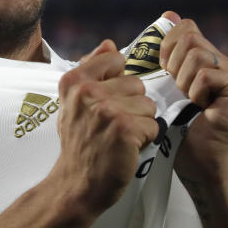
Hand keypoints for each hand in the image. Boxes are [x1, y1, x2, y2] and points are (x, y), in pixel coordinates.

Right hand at [48, 40, 159, 219]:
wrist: (76, 183)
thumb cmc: (80, 142)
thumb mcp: (74, 102)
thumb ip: (92, 70)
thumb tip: (110, 43)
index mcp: (74, 81)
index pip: (115, 59)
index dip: (119, 82)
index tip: (107, 102)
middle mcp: (88, 92)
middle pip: (136, 84)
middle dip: (132, 106)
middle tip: (113, 126)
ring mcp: (107, 110)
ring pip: (148, 105)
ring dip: (140, 124)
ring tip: (120, 138)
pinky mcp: (125, 129)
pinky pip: (152, 125)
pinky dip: (145, 140)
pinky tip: (127, 149)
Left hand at [157, 12, 227, 180]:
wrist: (197, 161)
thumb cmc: (177, 128)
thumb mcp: (164, 86)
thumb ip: (166, 55)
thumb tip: (168, 14)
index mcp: (207, 58)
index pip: (185, 27)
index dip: (168, 46)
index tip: (165, 70)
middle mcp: (225, 61)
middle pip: (189, 37)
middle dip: (173, 64)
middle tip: (179, 89)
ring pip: (197, 54)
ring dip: (183, 81)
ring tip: (190, 100)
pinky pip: (206, 74)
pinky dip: (195, 92)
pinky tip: (201, 107)